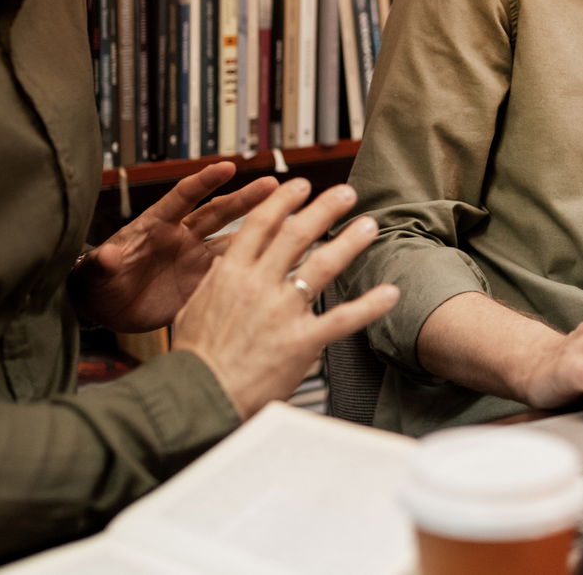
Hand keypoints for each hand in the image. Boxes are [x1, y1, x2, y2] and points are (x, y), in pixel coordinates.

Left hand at [69, 161, 278, 332]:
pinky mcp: (200, 283)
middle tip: (273, 185)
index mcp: (156, 226)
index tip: (227, 167)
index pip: (184, 197)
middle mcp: (180, 237)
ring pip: (232, 239)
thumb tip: (105, 256)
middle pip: (218, 212)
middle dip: (245, 199)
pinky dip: (252, 265)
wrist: (105, 308)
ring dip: (257, 229)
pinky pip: (231, 271)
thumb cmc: (97, 282)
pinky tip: (276, 262)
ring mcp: (193, 259)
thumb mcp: (96, 273)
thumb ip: (103, 263)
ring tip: (290, 218)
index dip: (204, 182)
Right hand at [172, 180, 400, 418]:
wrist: (200, 397)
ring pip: (323, 265)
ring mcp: (282, 311)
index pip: (261, 223)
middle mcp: (258, 285)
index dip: (283, 200)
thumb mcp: (193, 308)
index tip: (299, 185)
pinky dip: (369, 305)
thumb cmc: (194, 359)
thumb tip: (226, 262)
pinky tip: (388, 293)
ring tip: (368, 225)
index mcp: (230, 273)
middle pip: (297, 234)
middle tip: (345, 193)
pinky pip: (343, 318)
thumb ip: (215, 282)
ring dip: (349, 241)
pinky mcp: (301, 341)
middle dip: (324, 208)